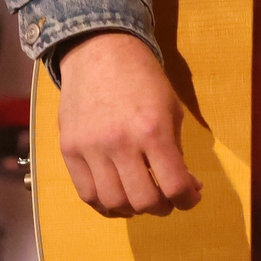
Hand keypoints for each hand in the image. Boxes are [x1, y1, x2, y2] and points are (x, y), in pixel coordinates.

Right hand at [56, 31, 201, 216]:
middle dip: (162, 207)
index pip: (174, 185)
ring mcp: (91, 148)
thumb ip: (176, 150)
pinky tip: (116, 198)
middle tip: (166, 199)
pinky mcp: (69, 150)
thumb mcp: (171, 109)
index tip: (191, 196)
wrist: (98, 51)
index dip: (188, 200)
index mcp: (153, 130)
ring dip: (133, 209)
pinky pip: (86, 193)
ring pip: (114, 202)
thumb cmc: (143, 79)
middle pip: (144, 201)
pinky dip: (105, 205)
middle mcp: (121, 143)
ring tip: (141, 199)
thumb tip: (186, 186)